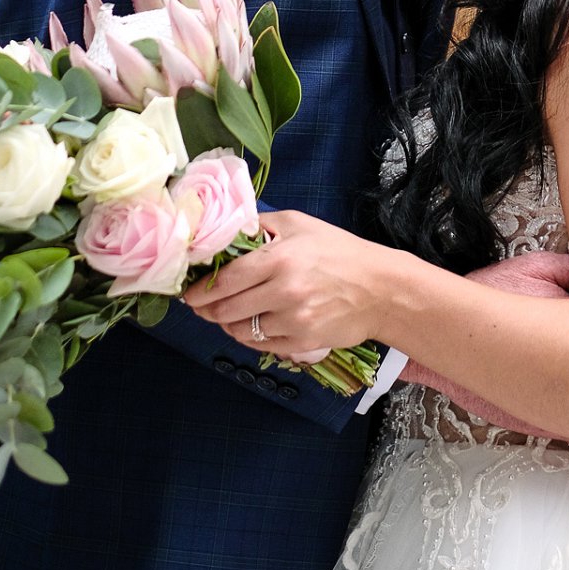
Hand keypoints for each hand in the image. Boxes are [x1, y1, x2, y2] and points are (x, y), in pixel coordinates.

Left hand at [184, 209, 393, 361]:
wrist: (379, 289)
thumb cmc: (339, 252)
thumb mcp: (300, 224)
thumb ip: (262, 225)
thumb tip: (227, 231)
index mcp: (280, 258)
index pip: (226, 279)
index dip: (201, 289)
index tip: (188, 291)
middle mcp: (284, 291)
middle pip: (226, 309)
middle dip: (205, 309)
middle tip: (198, 306)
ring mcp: (292, 320)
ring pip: (240, 330)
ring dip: (225, 324)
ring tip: (224, 315)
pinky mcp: (301, 342)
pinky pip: (260, 345)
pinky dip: (249, 337)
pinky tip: (250, 325)